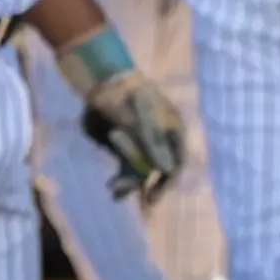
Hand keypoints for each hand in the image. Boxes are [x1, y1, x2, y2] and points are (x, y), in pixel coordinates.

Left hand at [81, 70, 186, 203]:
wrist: (102, 83)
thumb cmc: (127, 93)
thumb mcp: (142, 113)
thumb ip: (154, 141)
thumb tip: (169, 170)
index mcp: (173, 131)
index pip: (177, 162)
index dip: (168, 182)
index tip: (153, 196)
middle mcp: (160, 142)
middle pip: (155, 171)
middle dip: (140, 182)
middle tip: (120, 191)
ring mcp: (142, 145)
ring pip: (140, 172)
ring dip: (128, 182)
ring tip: (113, 188)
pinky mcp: (124, 149)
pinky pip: (126, 168)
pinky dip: (121, 178)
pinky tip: (113, 187)